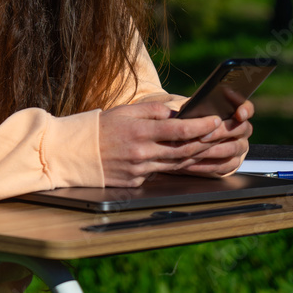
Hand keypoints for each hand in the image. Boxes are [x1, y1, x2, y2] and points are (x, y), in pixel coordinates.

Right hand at [99, 102, 234, 186]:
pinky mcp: (135, 182)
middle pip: (183, 150)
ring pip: (175, 164)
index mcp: (139, 131)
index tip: (215, 121)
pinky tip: (182, 159)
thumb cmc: (99, 128)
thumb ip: (152, 112)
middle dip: (204, 142)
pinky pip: (160, 173)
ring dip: (194, 156)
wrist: (73, 153)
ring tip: (206, 146)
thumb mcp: (124, 111)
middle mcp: (141, 152)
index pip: (179, 130)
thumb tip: (176, 113)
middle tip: (219, 135)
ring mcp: (139, 170)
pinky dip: (172, 165)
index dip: (201, 126)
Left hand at [171, 99, 253, 177]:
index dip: (245, 110)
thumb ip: (198, 107)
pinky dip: (206, 165)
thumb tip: (192, 108)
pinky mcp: (233, 162)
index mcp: (237, 112)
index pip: (247, 108)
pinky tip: (192, 163)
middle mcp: (242, 130)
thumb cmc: (196, 120)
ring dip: (211, 151)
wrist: (196, 140)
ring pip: (232, 149)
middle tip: (202, 137)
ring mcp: (240, 147)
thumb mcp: (196, 110)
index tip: (239, 114)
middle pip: (239, 129)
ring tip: (193, 151)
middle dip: (220, 133)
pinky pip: (224, 165)